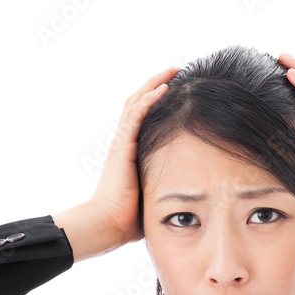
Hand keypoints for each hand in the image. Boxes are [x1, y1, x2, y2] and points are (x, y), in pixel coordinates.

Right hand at [91, 65, 178, 245]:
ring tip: (173, 70)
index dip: (156, 101)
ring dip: (154, 83)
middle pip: (138, 102)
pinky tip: (163, 88)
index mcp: (129, 151)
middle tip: (176, 70)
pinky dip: (148, 100)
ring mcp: (121, 142)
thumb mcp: (151, 195)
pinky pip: (135, 116)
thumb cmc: (127, 218)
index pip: (142, 117)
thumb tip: (187, 194)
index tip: (175, 89)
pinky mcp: (122, 147)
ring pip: (136, 102)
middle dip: (156, 83)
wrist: (107, 224)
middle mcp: (123, 142)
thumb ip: (163, 186)